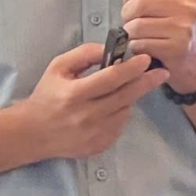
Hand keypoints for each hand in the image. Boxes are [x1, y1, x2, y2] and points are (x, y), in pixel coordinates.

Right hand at [15, 42, 167, 161]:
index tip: (146, 59)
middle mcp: (87, 116)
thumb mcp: (58, 67)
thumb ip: (84, 54)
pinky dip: (119, 114)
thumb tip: (109, 50)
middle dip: (146, 82)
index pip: (111, 78)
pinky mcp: (99, 146)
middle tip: (161, 72)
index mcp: (75, 94)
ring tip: (120, 91)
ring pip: (125, 111)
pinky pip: (119, 126)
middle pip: (125, 96)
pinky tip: (109, 108)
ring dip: (129, 98)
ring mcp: (95, 134)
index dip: (131, 68)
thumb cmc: (46, 95)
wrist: (33, 133)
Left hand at [120, 0, 195, 92]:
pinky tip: (147, 48)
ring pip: (136, 25)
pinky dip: (137, 47)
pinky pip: (140, 43)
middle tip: (133, 21)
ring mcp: (184, 27)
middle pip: (138, 4)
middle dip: (128, 15)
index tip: (131, 1)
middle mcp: (190, 6)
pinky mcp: (176, 48)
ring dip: (132, 33)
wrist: (192, 60)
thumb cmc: (178, 22)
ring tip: (142, 35)